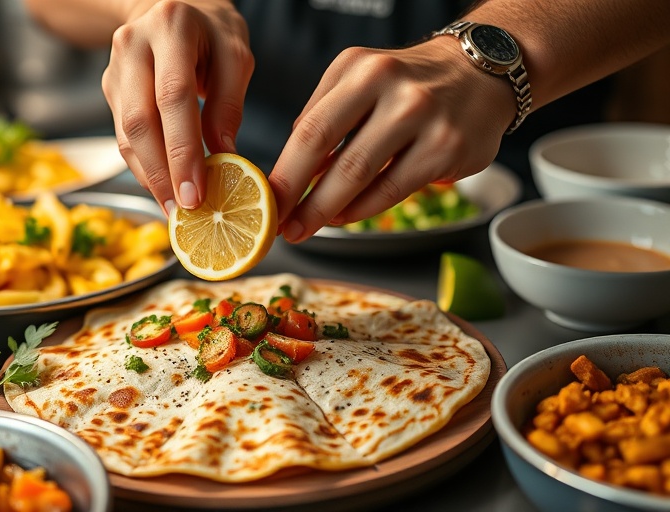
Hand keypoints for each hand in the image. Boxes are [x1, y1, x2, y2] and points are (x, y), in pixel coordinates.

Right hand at [101, 0, 253, 214]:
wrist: (169, 7)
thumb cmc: (208, 32)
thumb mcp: (235, 55)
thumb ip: (229, 104)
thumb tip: (225, 158)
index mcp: (170, 29)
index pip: (173, 97)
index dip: (183, 149)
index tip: (196, 192)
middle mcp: (132, 47)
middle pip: (139, 121)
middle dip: (162, 173)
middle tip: (184, 211)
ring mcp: (115, 70)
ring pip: (126, 135)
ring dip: (150, 177)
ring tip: (176, 209)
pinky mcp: (110, 91)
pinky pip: (124, 137)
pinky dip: (145, 168)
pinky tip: (164, 189)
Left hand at [269, 37, 517, 242]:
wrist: (480, 73)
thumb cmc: (408, 83)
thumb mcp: (358, 80)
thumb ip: (322, 117)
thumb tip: (289, 167)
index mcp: (359, 68)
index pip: (310, 128)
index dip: (284, 171)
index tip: (266, 200)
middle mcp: (391, 87)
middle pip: (332, 155)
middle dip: (301, 198)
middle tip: (283, 226)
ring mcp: (423, 117)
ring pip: (362, 176)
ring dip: (328, 210)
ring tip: (308, 226)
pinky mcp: (447, 148)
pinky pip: (393, 189)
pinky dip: (362, 209)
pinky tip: (344, 216)